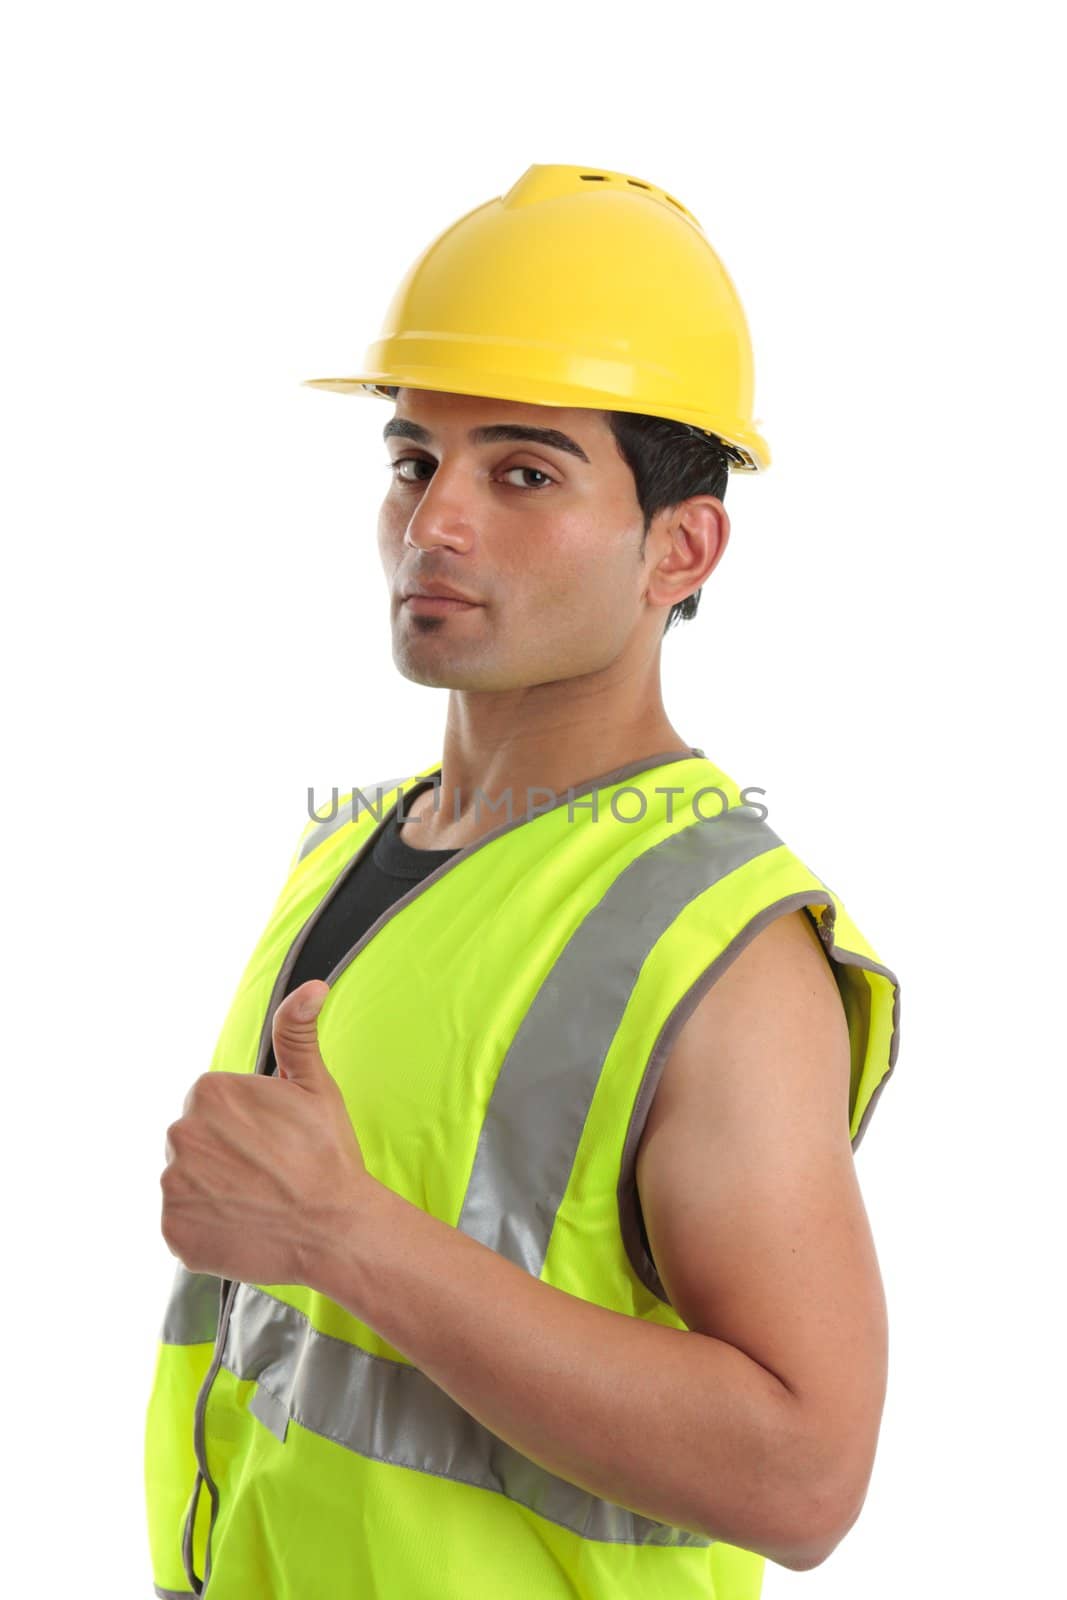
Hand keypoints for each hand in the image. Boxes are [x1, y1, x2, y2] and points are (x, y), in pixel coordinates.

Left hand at [160, 980, 369, 1285]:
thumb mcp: (316, 1086)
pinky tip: (243, 1224)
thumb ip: (297, 1032)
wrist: (334, 1229)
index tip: (273, 1141)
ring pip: (187, 1180)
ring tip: (256, 1200)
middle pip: (196, 1140)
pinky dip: (206, 1225)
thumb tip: (312, 986)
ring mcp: (172, 1186)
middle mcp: (179, 1134)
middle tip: (267, 1172)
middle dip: (224, 1153)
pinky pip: (182, 1221)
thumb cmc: (328, 1155)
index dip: (246, 1124)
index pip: (213, 1106)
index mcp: (208, 1093)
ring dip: (213, 1189)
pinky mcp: (172, 1230)